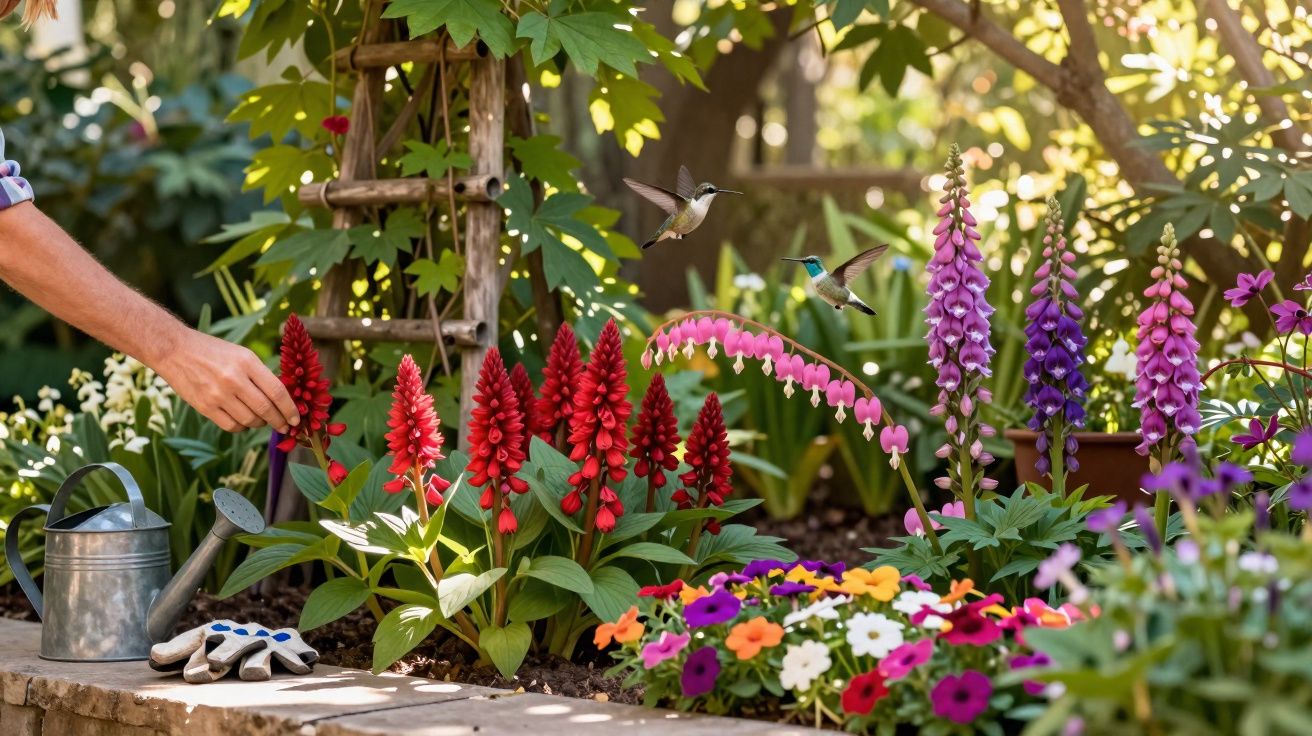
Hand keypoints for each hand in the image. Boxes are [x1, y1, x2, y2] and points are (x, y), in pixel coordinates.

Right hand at [153, 329, 299, 432]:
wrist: (175, 350)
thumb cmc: (213, 351)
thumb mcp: (242, 354)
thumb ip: (261, 374)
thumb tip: (283, 398)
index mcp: (247, 362)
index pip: (277, 391)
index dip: (290, 408)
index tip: (297, 418)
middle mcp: (234, 379)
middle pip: (266, 409)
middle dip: (280, 421)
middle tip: (286, 426)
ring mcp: (218, 394)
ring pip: (250, 420)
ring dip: (261, 424)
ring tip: (263, 420)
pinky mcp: (205, 407)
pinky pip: (232, 426)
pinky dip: (242, 427)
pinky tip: (244, 421)